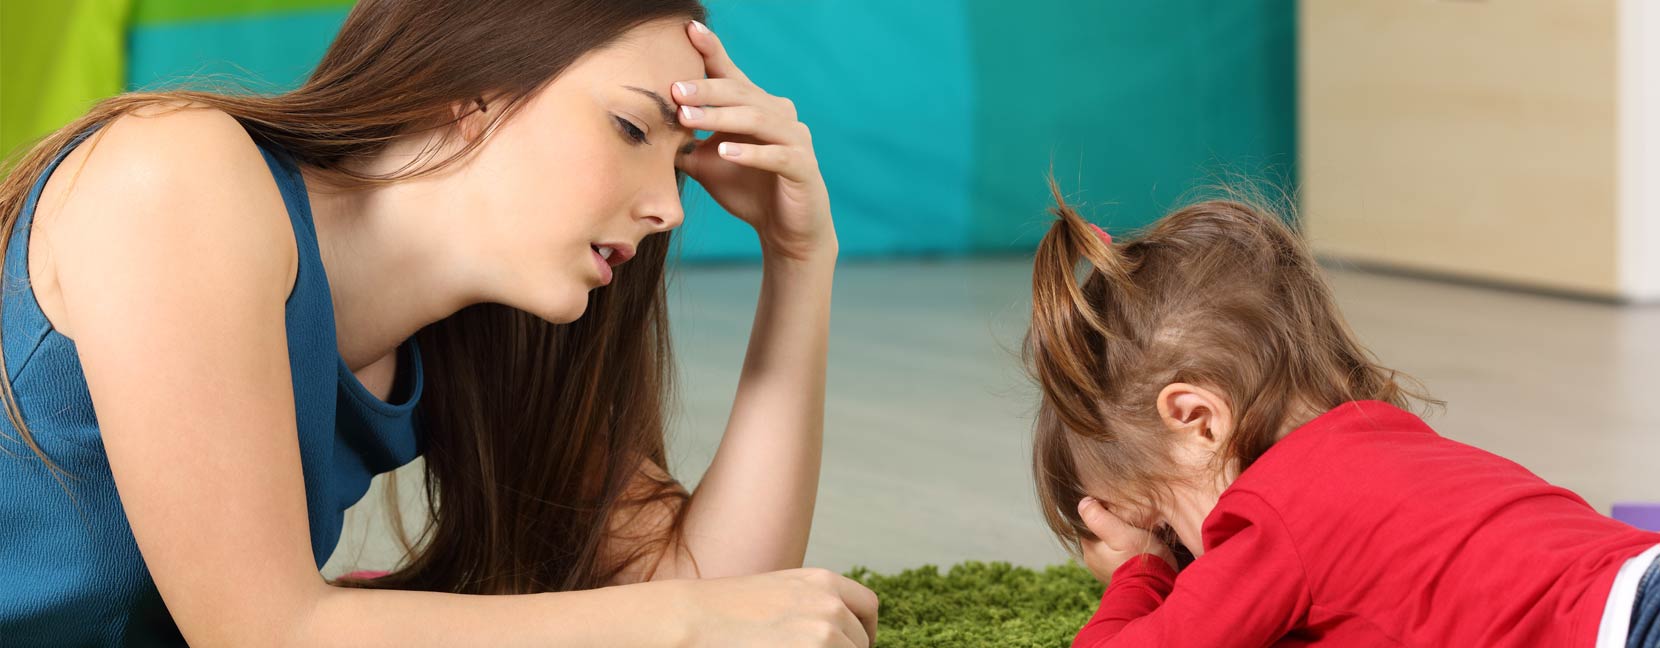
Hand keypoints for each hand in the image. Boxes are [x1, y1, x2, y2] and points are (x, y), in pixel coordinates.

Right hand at [667, 568, 878, 647]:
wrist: (692, 620)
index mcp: (823, 582)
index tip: (853, 646)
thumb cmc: (726, 611)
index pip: (869, 607)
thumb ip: (812, 605)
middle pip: (859, 643)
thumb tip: (834, 633)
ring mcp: (823, 636)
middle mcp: (830, 606)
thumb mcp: (779, 591)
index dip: (864, 632)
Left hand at [673, 21, 834, 262]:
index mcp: (757, 107)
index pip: (731, 74)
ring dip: (720, 118)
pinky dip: (751, 153)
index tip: (688, 30)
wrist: (785, 230)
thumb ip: (684, 142)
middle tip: (674, 89)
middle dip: (705, 90)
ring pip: (756, 119)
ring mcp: (796, 139)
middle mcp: (780, 114)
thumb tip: (644, 128)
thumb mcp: (707, 163)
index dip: (712, 51)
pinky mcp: (804, 167)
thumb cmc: (748, 191)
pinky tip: (725, 152)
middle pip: (741, 93)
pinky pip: (777, 155)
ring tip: (688, 120)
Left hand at [1076, 497, 1176, 583]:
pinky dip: (1126, 550)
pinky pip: (1118, 555)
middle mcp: (1093, 559)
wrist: (1157, 592)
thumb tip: (1084, 502)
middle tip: (1132, 521)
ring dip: (1120, 537)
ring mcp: (1104, 569)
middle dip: (1112, 524)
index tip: (1120, 509)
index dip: (1103, 510)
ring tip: (1138, 534)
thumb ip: (1100, 519)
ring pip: (1109, 543)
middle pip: (1099, 531)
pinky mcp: (1117, 574)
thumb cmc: (1142, 561)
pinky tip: (1139, 548)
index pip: (1089, 520)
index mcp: (1090, 547)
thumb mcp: (1123, 535)